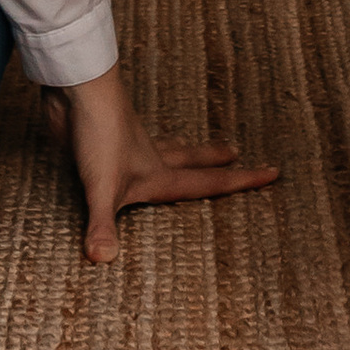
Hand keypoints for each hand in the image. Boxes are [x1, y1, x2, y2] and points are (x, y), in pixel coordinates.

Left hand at [45, 63, 277, 263]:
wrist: (77, 90)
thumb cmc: (97, 135)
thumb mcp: (102, 187)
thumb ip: (103, 224)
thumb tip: (104, 259)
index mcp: (158, 172)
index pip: (208, 181)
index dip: (242, 180)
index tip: (272, 172)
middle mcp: (149, 158)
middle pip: (191, 160)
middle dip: (216, 161)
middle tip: (238, 153)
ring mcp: (127, 147)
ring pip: (165, 148)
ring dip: (182, 149)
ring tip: (191, 146)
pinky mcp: (105, 140)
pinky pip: (132, 148)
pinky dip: (144, 147)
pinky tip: (134, 147)